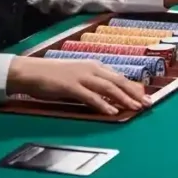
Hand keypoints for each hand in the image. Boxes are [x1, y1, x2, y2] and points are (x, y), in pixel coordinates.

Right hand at [6, 57, 147, 115]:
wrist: (29, 71)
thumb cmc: (52, 76)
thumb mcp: (77, 76)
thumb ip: (93, 83)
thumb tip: (109, 94)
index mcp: (94, 66)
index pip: (118, 77)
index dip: (133, 87)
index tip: (145, 96)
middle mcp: (91, 69)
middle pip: (118, 81)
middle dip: (134, 93)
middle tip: (147, 104)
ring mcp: (81, 77)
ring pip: (108, 88)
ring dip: (123, 98)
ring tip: (135, 108)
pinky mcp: (70, 86)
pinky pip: (90, 96)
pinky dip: (102, 104)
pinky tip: (112, 111)